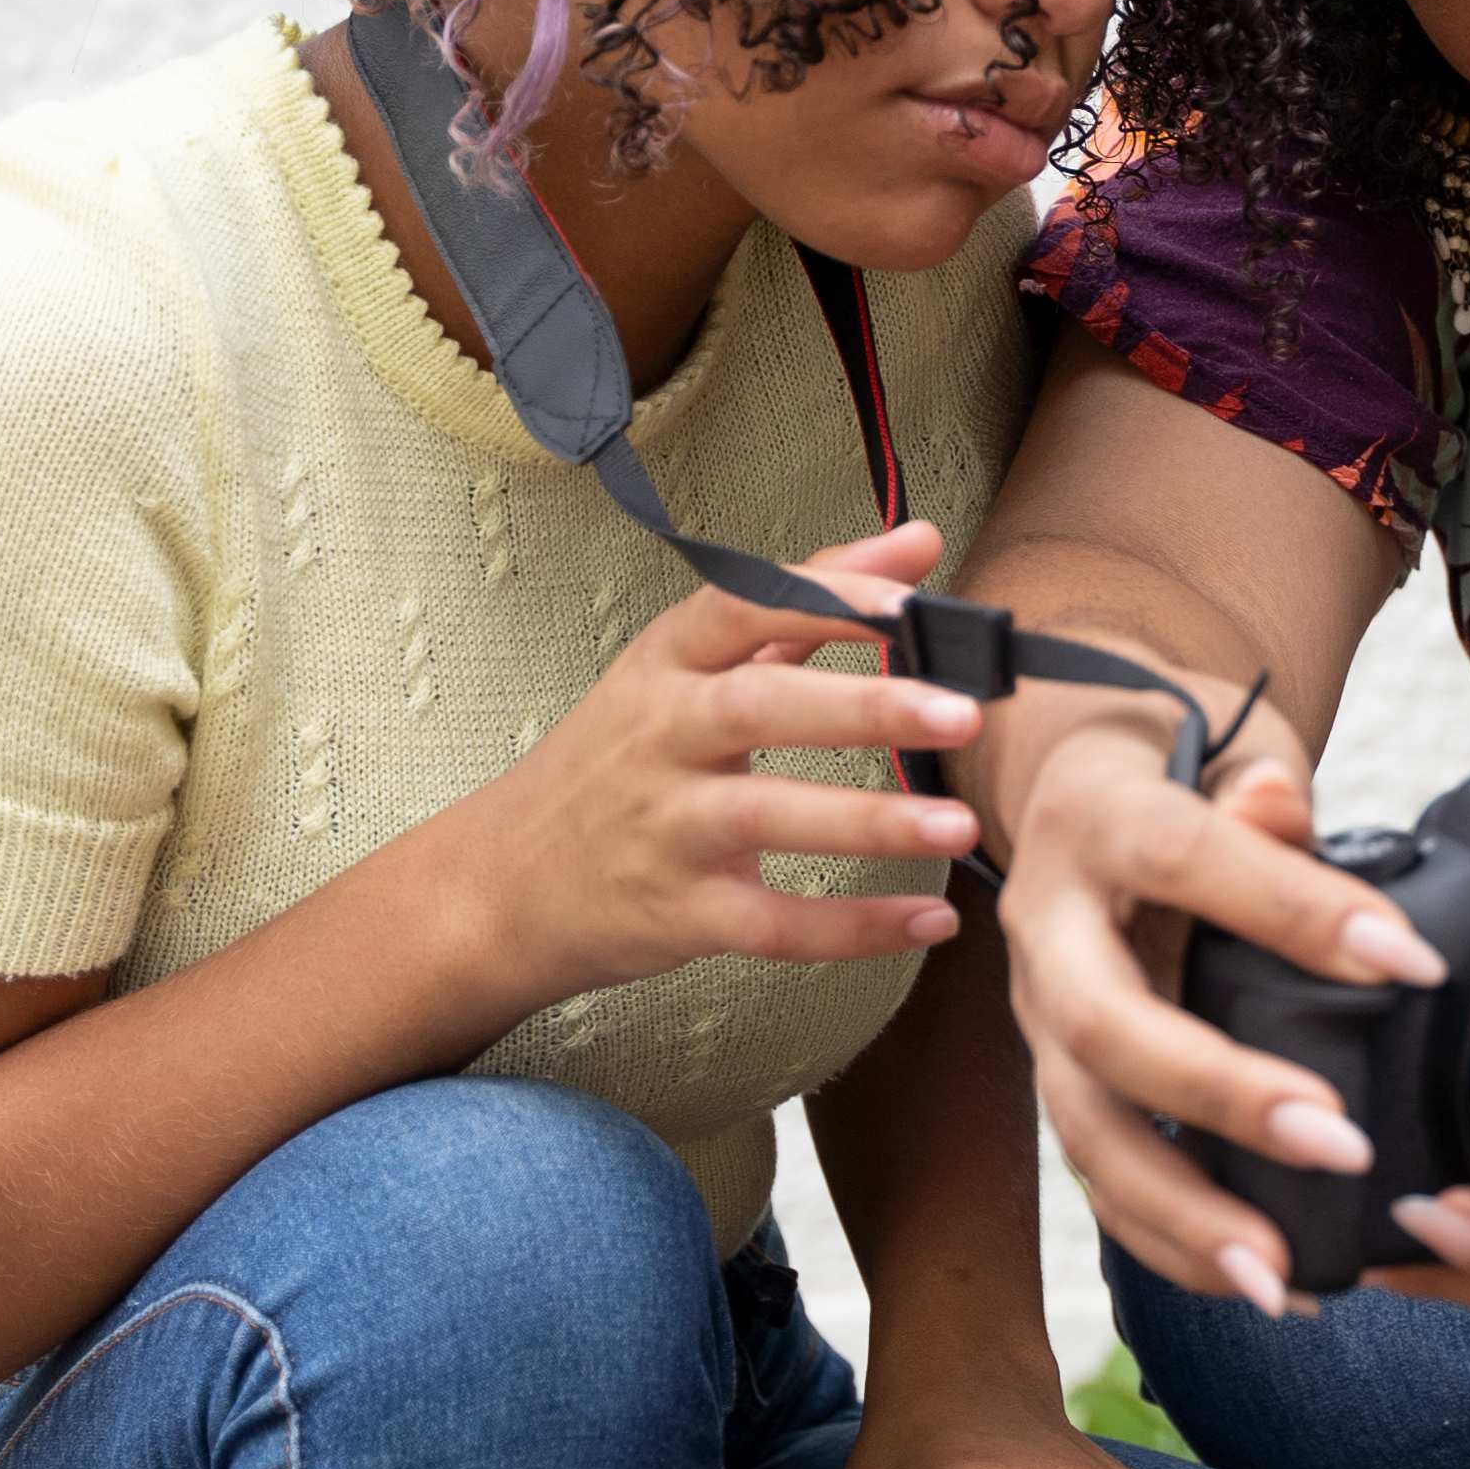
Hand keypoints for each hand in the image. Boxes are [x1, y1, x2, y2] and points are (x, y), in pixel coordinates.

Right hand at [438, 520, 984, 1011]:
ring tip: (960, 824)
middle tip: (963, 711)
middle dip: (864, 707)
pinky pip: (772, 925)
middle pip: (759, 707)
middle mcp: (661, 736)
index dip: (831, 598)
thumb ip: (806, 601)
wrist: (506, 882)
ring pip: (766, 817)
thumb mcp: (689, 667)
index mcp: (669, 663)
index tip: (919, 600)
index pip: (746, 606)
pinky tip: (928, 920)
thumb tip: (918, 541)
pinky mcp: (677, 913)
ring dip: (868, 821)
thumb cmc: (622, 759)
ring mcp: (664, 827)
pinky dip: (852, 927)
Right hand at [994, 702, 1442, 1312]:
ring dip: (1181, 1212)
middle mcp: (1047, 931)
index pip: (1186, 860)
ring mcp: (1040, 1020)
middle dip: (1219, 1096)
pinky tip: (1268, 1287)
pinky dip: (1176, 1247)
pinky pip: (1103, 1182)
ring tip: (1280, 1274)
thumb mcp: (1221, 751)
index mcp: (1098, 824)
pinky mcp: (1060, 1087)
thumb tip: (1279, 806)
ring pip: (1087, 1131)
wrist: (1083, 792)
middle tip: (1339, 1144)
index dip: (1293, 909)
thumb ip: (1259, 790)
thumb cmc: (1182, 774)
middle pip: (1106, 1027)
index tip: (1412, 965)